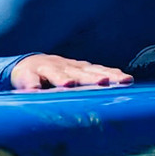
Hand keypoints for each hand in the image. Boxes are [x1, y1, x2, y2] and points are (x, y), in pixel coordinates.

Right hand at [11, 53, 133, 89]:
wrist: (27, 66)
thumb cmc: (60, 75)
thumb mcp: (79, 76)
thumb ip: (97, 80)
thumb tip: (127, 84)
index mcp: (81, 69)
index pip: (100, 71)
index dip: (113, 75)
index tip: (126, 80)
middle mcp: (67, 67)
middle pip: (81, 73)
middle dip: (92, 78)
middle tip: (103, 82)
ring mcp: (48, 70)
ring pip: (56, 74)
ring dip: (62, 78)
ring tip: (68, 84)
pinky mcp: (28, 75)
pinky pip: (30, 81)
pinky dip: (32, 85)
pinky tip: (34, 90)